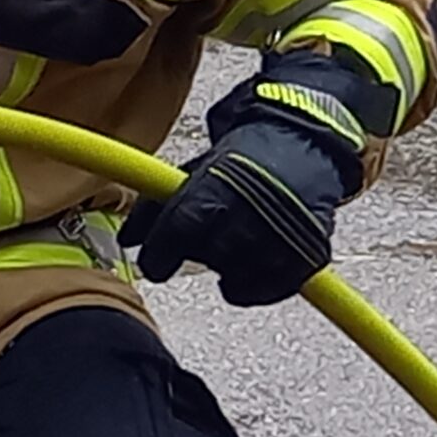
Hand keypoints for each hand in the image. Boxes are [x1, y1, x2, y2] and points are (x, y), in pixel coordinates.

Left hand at [121, 115, 343, 306]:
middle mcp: (251, 211)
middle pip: (208, 255)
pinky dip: (254, 290)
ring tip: (226, 248)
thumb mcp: (192, 172)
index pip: (178, 230)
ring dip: (225, 270)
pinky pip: (273, 289)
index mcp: (217, 188)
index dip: (160, 253)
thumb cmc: (238, 162)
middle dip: (196, 254)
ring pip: (240, 275)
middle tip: (197, 244)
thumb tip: (127, 240)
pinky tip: (243, 276)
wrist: (300, 146)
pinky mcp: (308, 252)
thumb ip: (156, 206)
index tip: (154, 264)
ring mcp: (283, 234)